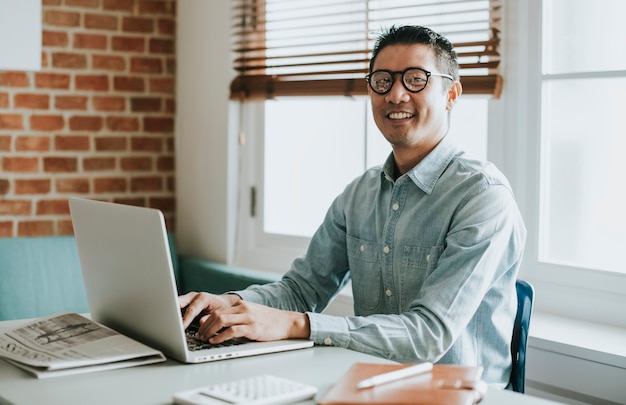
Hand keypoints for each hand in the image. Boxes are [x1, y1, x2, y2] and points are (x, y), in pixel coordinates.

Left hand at [178, 292, 309, 343]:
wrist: (288, 322)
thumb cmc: (268, 321)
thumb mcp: (250, 316)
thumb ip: (234, 318)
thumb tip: (214, 323)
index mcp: (240, 305)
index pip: (217, 310)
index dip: (204, 320)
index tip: (197, 329)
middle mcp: (243, 308)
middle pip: (216, 314)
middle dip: (203, 326)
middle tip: (198, 336)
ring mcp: (248, 317)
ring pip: (221, 320)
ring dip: (209, 330)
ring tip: (204, 339)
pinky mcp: (253, 328)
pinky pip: (232, 331)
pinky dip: (220, 336)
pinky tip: (215, 341)